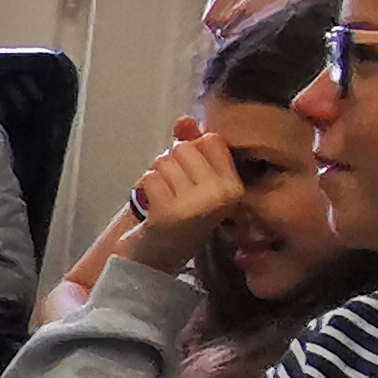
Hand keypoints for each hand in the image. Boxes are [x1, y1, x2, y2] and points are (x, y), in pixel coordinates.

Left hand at [113, 115, 243, 275]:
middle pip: (184, 148)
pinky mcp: (170, 212)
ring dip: (157, 178)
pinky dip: (144, 189)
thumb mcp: (192, 180)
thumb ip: (191, 147)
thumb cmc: (179, 215)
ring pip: (164, 161)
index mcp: (234, 186)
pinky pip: (149, 177)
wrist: (158, 258)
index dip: (192, 152)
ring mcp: (197, 204)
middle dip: (171, 165)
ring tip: (163, 200)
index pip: (210, 140)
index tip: (191, 177)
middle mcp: (221, 195)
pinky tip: (152, 207)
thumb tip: (184, 119)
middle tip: (174, 192)